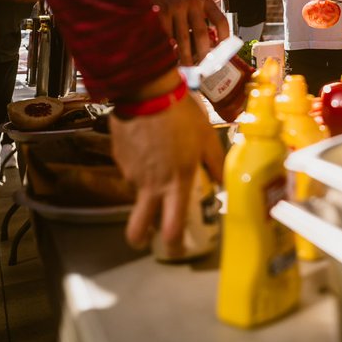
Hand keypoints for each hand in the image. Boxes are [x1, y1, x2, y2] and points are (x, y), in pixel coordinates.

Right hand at [110, 94, 224, 252]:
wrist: (147, 93)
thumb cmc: (182, 115)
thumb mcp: (207, 137)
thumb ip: (216, 163)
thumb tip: (223, 182)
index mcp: (176, 183)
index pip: (172, 227)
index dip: (174, 244)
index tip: (177, 249)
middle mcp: (151, 185)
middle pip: (137, 228)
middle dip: (140, 239)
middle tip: (146, 236)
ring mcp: (131, 173)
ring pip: (137, 190)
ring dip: (146, 186)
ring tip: (158, 160)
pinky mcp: (119, 158)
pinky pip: (130, 168)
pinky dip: (139, 163)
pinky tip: (148, 144)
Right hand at [130, 0, 227, 63]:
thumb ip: (202, 15)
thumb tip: (209, 44)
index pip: (220, 21)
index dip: (224, 39)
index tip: (223, 52)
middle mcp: (192, 2)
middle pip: (201, 34)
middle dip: (203, 54)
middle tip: (203, 67)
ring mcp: (175, 7)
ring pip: (183, 39)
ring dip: (185, 57)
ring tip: (188, 68)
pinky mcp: (160, 13)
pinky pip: (166, 37)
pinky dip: (169, 49)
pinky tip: (171, 56)